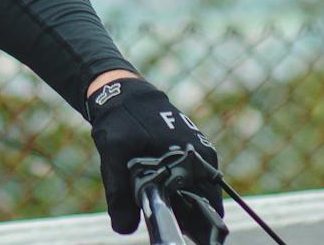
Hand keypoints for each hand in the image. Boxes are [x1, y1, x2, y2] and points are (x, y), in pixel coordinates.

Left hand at [87, 76, 225, 240]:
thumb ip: (119, 194)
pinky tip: (159, 188)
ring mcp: (199, 151)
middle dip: (186, 214)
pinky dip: (178, 187)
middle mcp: (203, 155)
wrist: (122, 92)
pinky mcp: (191, 150)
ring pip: (195, 190)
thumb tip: (125, 230)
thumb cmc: (121, 120)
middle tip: (165, 218)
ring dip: (181, 201)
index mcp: (194, 158)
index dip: (197, 225)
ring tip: (160, 203)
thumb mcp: (114, 157)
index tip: (183, 234)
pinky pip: (190, 178)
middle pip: (203, 200)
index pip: (208, 205)